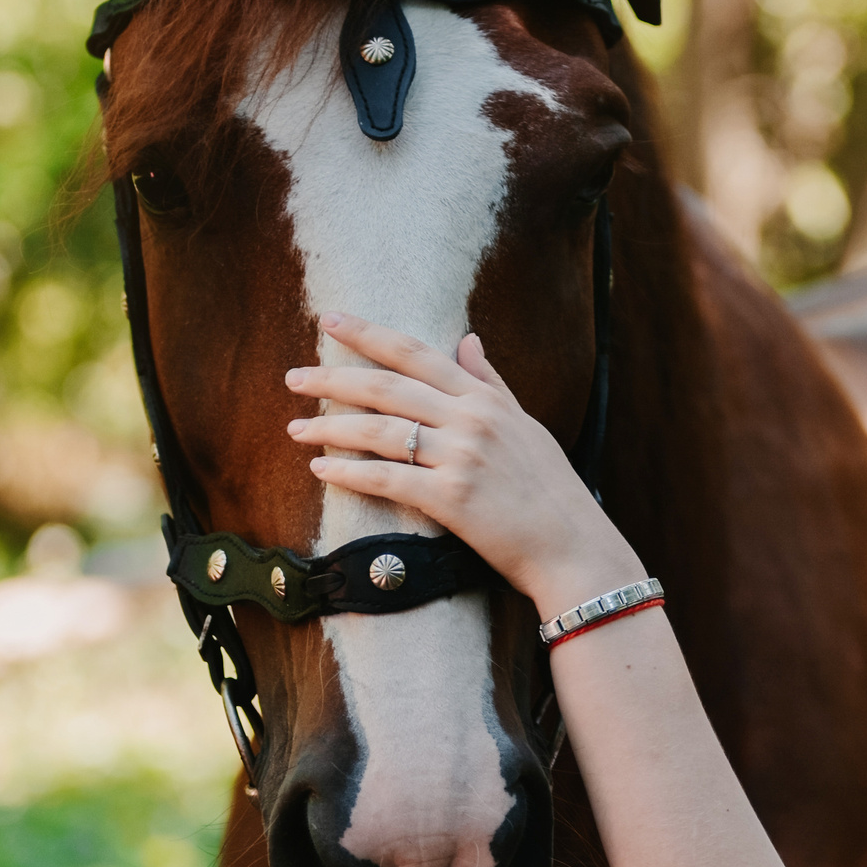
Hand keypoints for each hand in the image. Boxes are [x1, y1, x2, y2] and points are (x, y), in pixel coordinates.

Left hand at [286, 313, 642, 610]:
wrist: (573, 546)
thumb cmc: (550, 489)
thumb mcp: (524, 424)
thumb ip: (490, 382)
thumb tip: (467, 339)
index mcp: (484, 398)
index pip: (416, 353)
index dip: (369, 334)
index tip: (330, 320)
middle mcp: (471, 419)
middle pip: (387, 387)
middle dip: (333, 378)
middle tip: (293, 377)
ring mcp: (461, 457)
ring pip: (379, 430)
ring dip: (329, 428)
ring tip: (295, 429)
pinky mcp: (451, 498)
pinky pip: (386, 478)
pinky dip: (348, 472)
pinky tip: (320, 470)